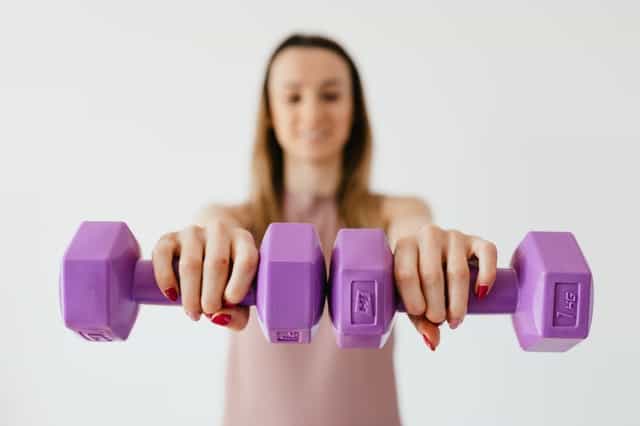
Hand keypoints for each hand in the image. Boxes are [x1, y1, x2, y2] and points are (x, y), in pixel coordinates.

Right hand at [151, 221, 258, 329]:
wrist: (210, 243)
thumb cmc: (230, 276)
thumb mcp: (241, 293)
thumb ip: (238, 313)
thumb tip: (218, 318)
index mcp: (244, 241)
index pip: (246, 260)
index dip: (239, 284)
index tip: (231, 302)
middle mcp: (220, 231)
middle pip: (217, 264)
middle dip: (211, 295)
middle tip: (208, 313)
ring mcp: (193, 232)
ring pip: (190, 263)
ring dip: (190, 294)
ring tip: (193, 313)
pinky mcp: (170, 237)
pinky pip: (163, 254)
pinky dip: (165, 278)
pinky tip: (172, 296)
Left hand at [393, 224, 497, 350]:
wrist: (426, 240)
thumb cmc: (415, 272)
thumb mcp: (410, 290)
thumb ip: (418, 317)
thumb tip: (433, 343)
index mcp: (404, 246)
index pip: (406, 273)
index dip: (413, 298)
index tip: (421, 315)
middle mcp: (428, 236)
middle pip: (432, 275)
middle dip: (437, 305)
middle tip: (440, 321)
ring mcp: (453, 236)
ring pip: (458, 270)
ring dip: (458, 301)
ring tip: (455, 320)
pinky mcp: (475, 240)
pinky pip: (487, 253)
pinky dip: (486, 275)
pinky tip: (481, 294)